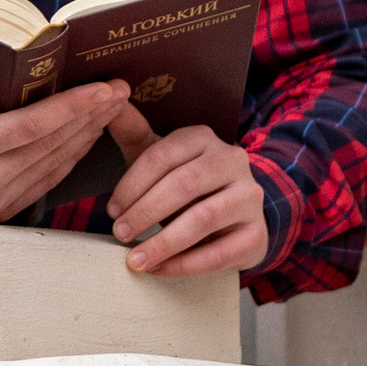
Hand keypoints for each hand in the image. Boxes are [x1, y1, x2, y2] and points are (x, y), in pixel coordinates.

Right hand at [0, 49, 137, 241]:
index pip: (35, 125)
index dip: (75, 106)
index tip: (105, 88)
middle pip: (56, 143)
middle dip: (94, 115)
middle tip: (123, 89)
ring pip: (57, 164)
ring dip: (89, 136)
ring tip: (114, 109)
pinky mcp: (0, 212)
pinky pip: (46, 182)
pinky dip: (70, 159)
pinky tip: (84, 140)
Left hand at [106, 108, 271, 274]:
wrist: (234, 216)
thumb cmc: (185, 184)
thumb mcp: (158, 156)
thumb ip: (133, 131)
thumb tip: (109, 96)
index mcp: (203, 138)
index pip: (162, 155)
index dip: (132, 184)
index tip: (111, 210)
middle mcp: (233, 161)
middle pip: (184, 184)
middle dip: (146, 211)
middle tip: (119, 233)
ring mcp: (249, 197)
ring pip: (204, 218)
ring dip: (164, 242)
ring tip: (135, 260)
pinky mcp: (256, 234)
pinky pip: (220, 253)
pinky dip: (185, 264)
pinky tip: (160, 269)